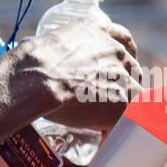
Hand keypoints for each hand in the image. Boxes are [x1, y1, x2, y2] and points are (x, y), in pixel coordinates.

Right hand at [12, 19, 142, 131]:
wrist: (39, 80)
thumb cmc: (33, 63)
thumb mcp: (48, 44)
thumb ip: (60, 51)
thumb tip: (41, 55)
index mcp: (98, 30)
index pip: (124, 39)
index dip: (124, 55)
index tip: (119, 66)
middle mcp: (115, 49)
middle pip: (132, 69)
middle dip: (121, 84)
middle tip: (104, 100)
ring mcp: (123, 75)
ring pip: (134, 94)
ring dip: (120, 106)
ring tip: (102, 123)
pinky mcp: (125, 101)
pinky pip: (128, 117)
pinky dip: (116, 127)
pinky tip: (103, 136)